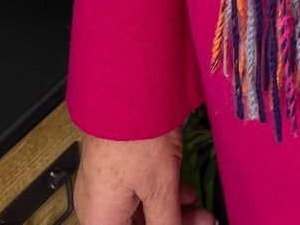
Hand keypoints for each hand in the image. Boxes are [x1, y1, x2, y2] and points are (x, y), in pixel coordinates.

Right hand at [75, 129, 215, 224]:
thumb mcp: (159, 189)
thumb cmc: (135, 136)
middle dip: (172, 223)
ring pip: (140, 211)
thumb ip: (166, 223)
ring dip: (171, 211)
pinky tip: (185, 193)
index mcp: (100, 220)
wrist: (128, 88)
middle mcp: (97, 206)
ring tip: (200, 208)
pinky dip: (161, 194)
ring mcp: (105, 185)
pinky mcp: (117, 166)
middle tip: (201, 220)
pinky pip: (138, 191)